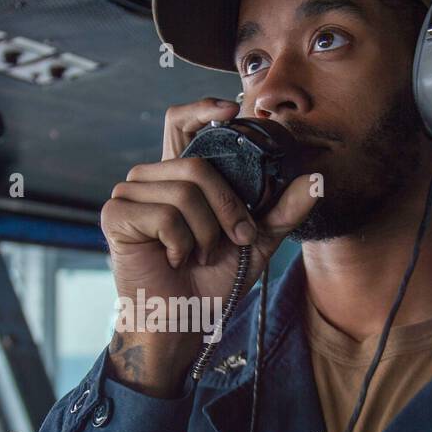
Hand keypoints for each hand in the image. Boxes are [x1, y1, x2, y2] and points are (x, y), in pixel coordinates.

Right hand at [100, 98, 318, 394]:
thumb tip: (316, 179)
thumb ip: (282, 209)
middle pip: (196, 163)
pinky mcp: (115, 215)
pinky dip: (180, 244)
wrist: (184, 323)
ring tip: (197, 256)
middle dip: (226, 207)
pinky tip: (172, 260)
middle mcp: (150, 178)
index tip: (232, 111)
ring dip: (205, 233)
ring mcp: (128, 195)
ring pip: (184, 190)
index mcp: (178, 176)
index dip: (202, 109)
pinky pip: (164, 214)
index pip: (180, 121)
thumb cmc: (211, 283)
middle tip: (231, 240)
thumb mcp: (256, 241)